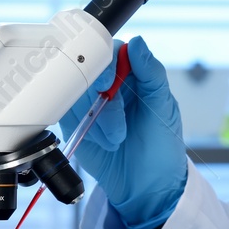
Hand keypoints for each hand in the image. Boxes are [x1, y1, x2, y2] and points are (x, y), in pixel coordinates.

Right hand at [60, 35, 186, 228]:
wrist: (145, 185)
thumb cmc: (162, 145)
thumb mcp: (164, 107)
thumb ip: (151, 73)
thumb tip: (137, 43)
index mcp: (133, 73)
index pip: (110, 52)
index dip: (105, 64)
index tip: (109, 84)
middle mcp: (109, 84)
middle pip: (88, 71)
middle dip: (102, 99)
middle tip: (116, 122)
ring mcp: (89, 101)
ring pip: (74, 92)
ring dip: (95, 118)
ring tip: (116, 139)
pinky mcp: (73, 120)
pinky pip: (64, 111)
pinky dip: (81, 125)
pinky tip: (98, 139)